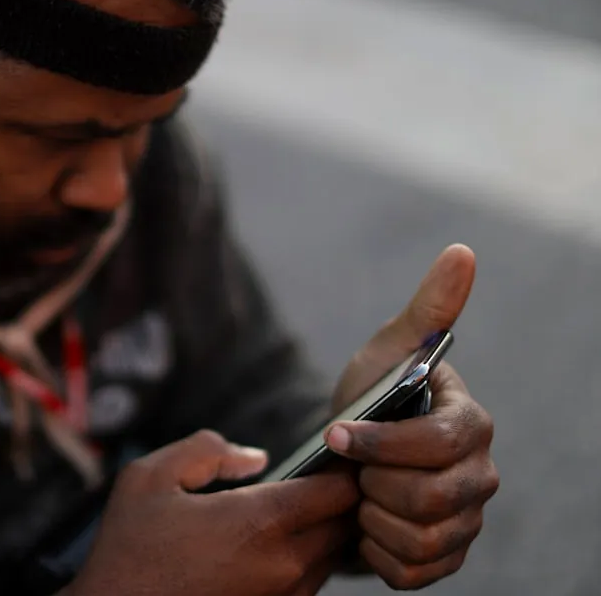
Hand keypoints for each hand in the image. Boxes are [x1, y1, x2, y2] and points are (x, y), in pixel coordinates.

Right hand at [70, 430, 360, 595]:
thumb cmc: (128, 550)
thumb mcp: (149, 477)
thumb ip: (206, 450)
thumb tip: (256, 458)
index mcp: (259, 521)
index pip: (341, 489)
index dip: (345, 466)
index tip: (336, 452)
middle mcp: (284, 564)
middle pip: (349, 524)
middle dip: (345, 497)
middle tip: (327, 476)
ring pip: (335, 556)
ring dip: (327, 530)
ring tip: (303, 507)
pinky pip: (312, 582)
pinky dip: (308, 559)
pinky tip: (277, 543)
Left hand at [325, 244, 499, 589]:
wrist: (343, 461)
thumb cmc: (368, 399)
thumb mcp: (385, 353)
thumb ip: (427, 310)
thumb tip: (463, 252)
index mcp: (471, 425)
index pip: (437, 443)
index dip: (380, 443)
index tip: (334, 432)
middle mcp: (480, 477)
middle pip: (426, 497)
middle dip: (372, 481)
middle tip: (351, 468)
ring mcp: (467, 523)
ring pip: (418, 538)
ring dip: (371, 516)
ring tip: (360, 494)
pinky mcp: (445, 560)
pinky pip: (410, 573)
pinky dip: (376, 553)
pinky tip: (365, 526)